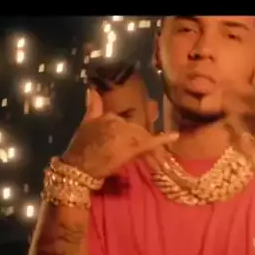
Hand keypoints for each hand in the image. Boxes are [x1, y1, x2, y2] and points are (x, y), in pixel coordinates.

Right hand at [61, 89, 178, 178]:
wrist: (80, 166)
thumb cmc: (82, 146)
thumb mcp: (87, 123)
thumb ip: (93, 105)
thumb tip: (91, 88)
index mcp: (111, 116)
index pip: (128, 116)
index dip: (131, 126)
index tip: (132, 132)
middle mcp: (121, 123)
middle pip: (137, 127)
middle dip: (137, 136)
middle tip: (131, 146)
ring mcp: (128, 135)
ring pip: (143, 134)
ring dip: (145, 141)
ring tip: (149, 150)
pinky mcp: (133, 147)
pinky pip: (151, 141)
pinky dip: (163, 138)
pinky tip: (174, 135)